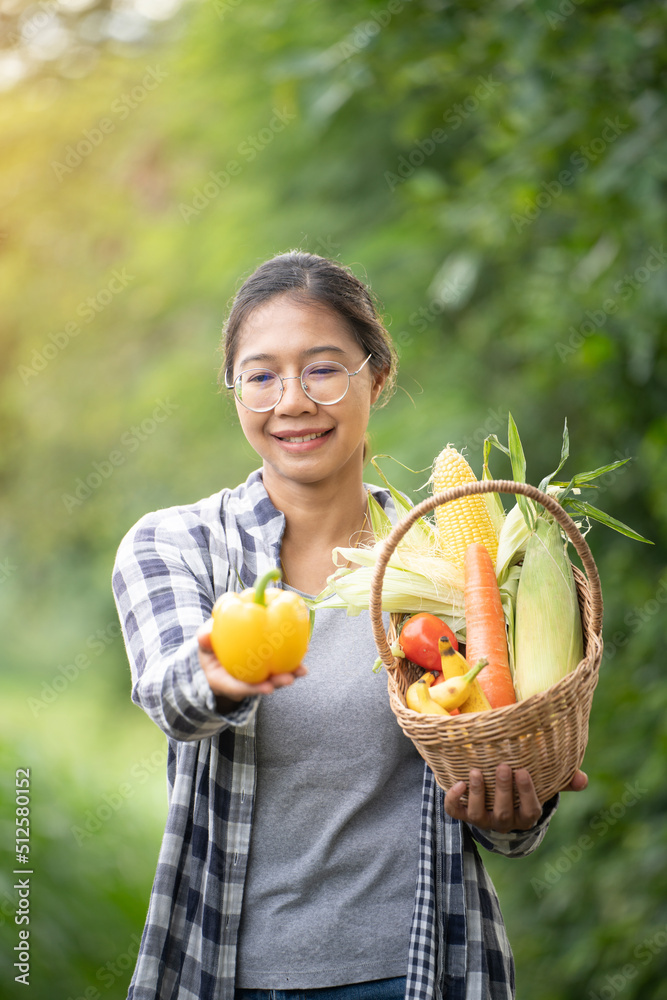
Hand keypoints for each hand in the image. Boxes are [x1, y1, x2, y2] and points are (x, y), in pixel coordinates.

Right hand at [196, 620, 306, 710]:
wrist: (219, 652)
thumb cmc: (211, 647)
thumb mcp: (204, 644)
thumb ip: (204, 639)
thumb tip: (204, 636)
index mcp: (224, 681)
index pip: (239, 688)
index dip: (254, 689)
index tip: (268, 688)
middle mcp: (242, 683)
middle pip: (261, 686)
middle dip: (276, 684)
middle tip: (289, 679)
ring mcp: (256, 677)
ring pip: (274, 678)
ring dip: (289, 674)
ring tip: (302, 669)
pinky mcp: (266, 668)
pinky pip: (280, 664)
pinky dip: (292, 659)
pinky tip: (304, 650)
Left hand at [445, 765, 589, 832]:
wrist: (494, 801)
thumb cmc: (523, 789)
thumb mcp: (544, 785)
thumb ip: (563, 781)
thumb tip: (583, 779)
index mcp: (525, 816)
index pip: (530, 811)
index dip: (526, 794)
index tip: (523, 771)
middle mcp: (503, 822)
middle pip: (503, 813)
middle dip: (503, 791)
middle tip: (502, 767)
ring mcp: (482, 820)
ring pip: (478, 815)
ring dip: (477, 793)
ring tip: (476, 771)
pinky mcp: (463, 813)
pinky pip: (455, 812)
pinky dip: (453, 799)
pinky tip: (457, 782)